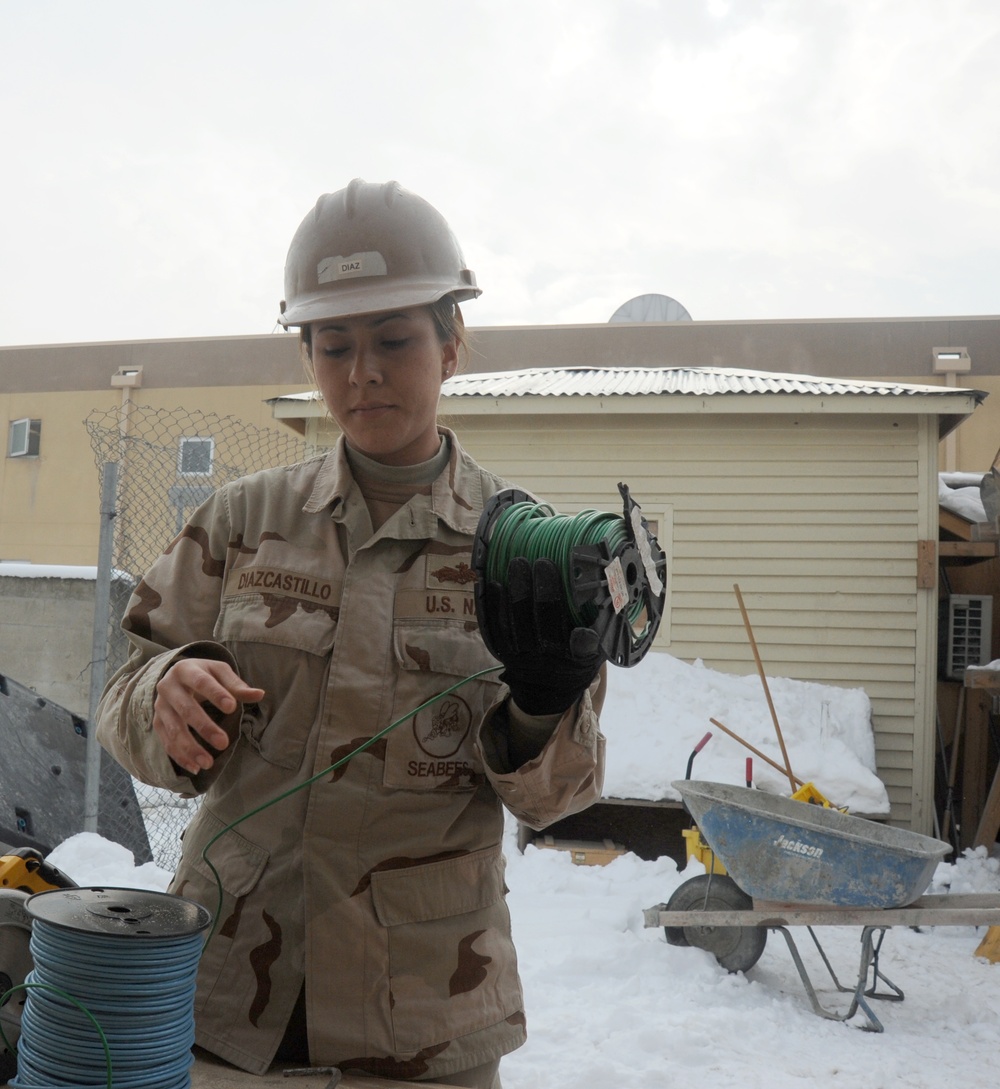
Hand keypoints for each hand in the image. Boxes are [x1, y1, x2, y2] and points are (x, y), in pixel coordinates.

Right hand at [153, 658, 263, 775]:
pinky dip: (179, 756)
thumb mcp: (219, 672)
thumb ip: (237, 685)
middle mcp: (168, 687)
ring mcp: (160, 706)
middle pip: (186, 708)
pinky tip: (195, 768)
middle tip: (223, 743)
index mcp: (185, 670)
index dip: (216, 694)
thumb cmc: (203, 674)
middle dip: (204, 727)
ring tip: (208, 763)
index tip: (232, 708)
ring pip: (173, 729)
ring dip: (190, 748)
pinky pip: (166, 742)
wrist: (176, 676)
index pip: (201, 682)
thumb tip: (260, 695)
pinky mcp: (157, 722)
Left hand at [480, 556, 603, 714]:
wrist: (547, 692)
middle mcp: (545, 658)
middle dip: (540, 589)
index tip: (579, 594)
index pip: (575, 639)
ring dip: (514, 591)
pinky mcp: (502, 650)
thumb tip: (610, 596)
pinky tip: (490, 582)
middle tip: (541, 561)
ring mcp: (520, 654)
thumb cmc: (575, 662)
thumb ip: (598, 632)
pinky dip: (491, 605)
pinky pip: (493, 627)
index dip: (570, 615)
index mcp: (573, 659)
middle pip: (539, 621)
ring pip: (514, 622)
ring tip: (517, 564)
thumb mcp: (594, 654)